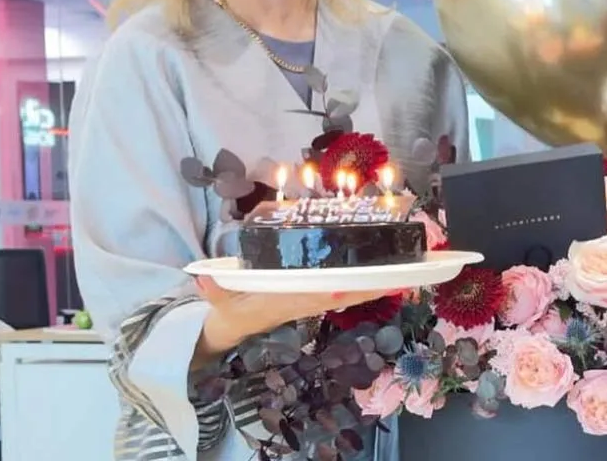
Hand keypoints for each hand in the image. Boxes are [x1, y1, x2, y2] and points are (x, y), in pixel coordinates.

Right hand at [193, 276, 397, 363]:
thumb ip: (212, 290)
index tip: (351, 285)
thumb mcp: (217, 303)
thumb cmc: (228, 310)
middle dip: (368, 288)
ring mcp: (308, 301)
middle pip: (339, 294)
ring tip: (405, 277)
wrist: (230, 328)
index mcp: (280, 302)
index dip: (330, 291)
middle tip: (401, 279)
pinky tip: (387, 280)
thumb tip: (201, 278)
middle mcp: (300, 302)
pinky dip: (364, 286)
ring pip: (346, 293)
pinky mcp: (311, 298)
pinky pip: (341, 292)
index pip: (309, 296)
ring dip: (373, 287)